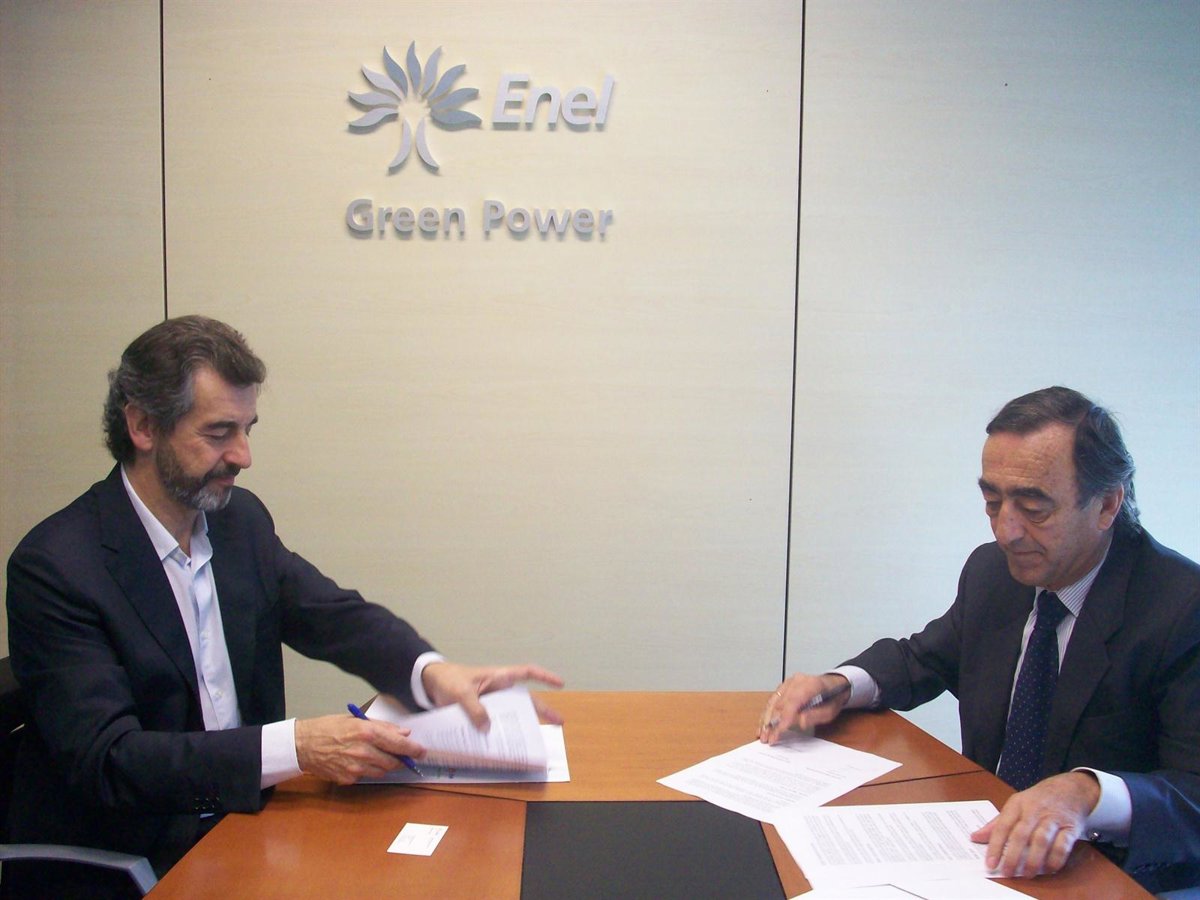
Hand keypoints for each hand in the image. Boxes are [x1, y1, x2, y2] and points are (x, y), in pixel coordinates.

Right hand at [294, 714, 425, 784]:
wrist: (303, 745)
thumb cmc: (328, 728)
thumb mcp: (356, 719)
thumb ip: (382, 727)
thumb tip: (403, 733)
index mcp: (366, 732)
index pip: (398, 744)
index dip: (413, 749)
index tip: (421, 751)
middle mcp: (363, 751)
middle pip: (393, 761)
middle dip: (400, 759)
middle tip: (400, 754)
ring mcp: (355, 767)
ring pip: (382, 771)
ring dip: (384, 764)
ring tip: (375, 754)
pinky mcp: (348, 778)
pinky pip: (367, 776)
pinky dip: (368, 770)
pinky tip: (359, 760)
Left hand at [421, 661, 564, 729]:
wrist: (429, 684)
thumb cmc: (449, 680)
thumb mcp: (460, 693)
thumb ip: (474, 709)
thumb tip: (487, 728)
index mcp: (498, 677)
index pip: (526, 673)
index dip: (544, 677)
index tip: (560, 684)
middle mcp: (498, 690)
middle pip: (525, 699)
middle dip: (542, 710)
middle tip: (559, 723)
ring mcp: (491, 703)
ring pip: (512, 714)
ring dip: (521, 726)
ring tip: (533, 741)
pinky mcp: (481, 715)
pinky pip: (495, 724)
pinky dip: (501, 734)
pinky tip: (506, 747)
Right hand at [758, 673, 849, 743]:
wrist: (833, 685)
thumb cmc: (832, 699)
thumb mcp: (830, 711)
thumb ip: (815, 715)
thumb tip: (799, 721)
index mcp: (811, 684)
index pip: (793, 701)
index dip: (784, 718)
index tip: (778, 732)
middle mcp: (797, 680)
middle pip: (780, 702)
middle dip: (772, 722)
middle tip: (767, 737)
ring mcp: (789, 682)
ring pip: (773, 701)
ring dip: (766, 719)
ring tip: (762, 733)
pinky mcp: (783, 686)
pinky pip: (772, 700)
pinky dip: (767, 713)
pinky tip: (763, 724)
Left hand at [971, 771, 1100, 876]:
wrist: (1070, 789)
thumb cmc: (1038, 800)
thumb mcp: (1015, 805)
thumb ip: (996, 823)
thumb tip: (975, 837)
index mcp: (1017, 804)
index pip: (1003, 826)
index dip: (995, 846)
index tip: (990, 863)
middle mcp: (1034, 810)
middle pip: (1021, 835)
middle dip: (1013, 856)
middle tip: (1007, 872)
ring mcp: (1053, 819)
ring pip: (1041, 840)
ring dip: (1033, 860)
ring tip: (1027, 874)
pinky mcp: (1071, 828)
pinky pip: (1063, 846)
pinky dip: (1055, 860)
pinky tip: (1048, 869)